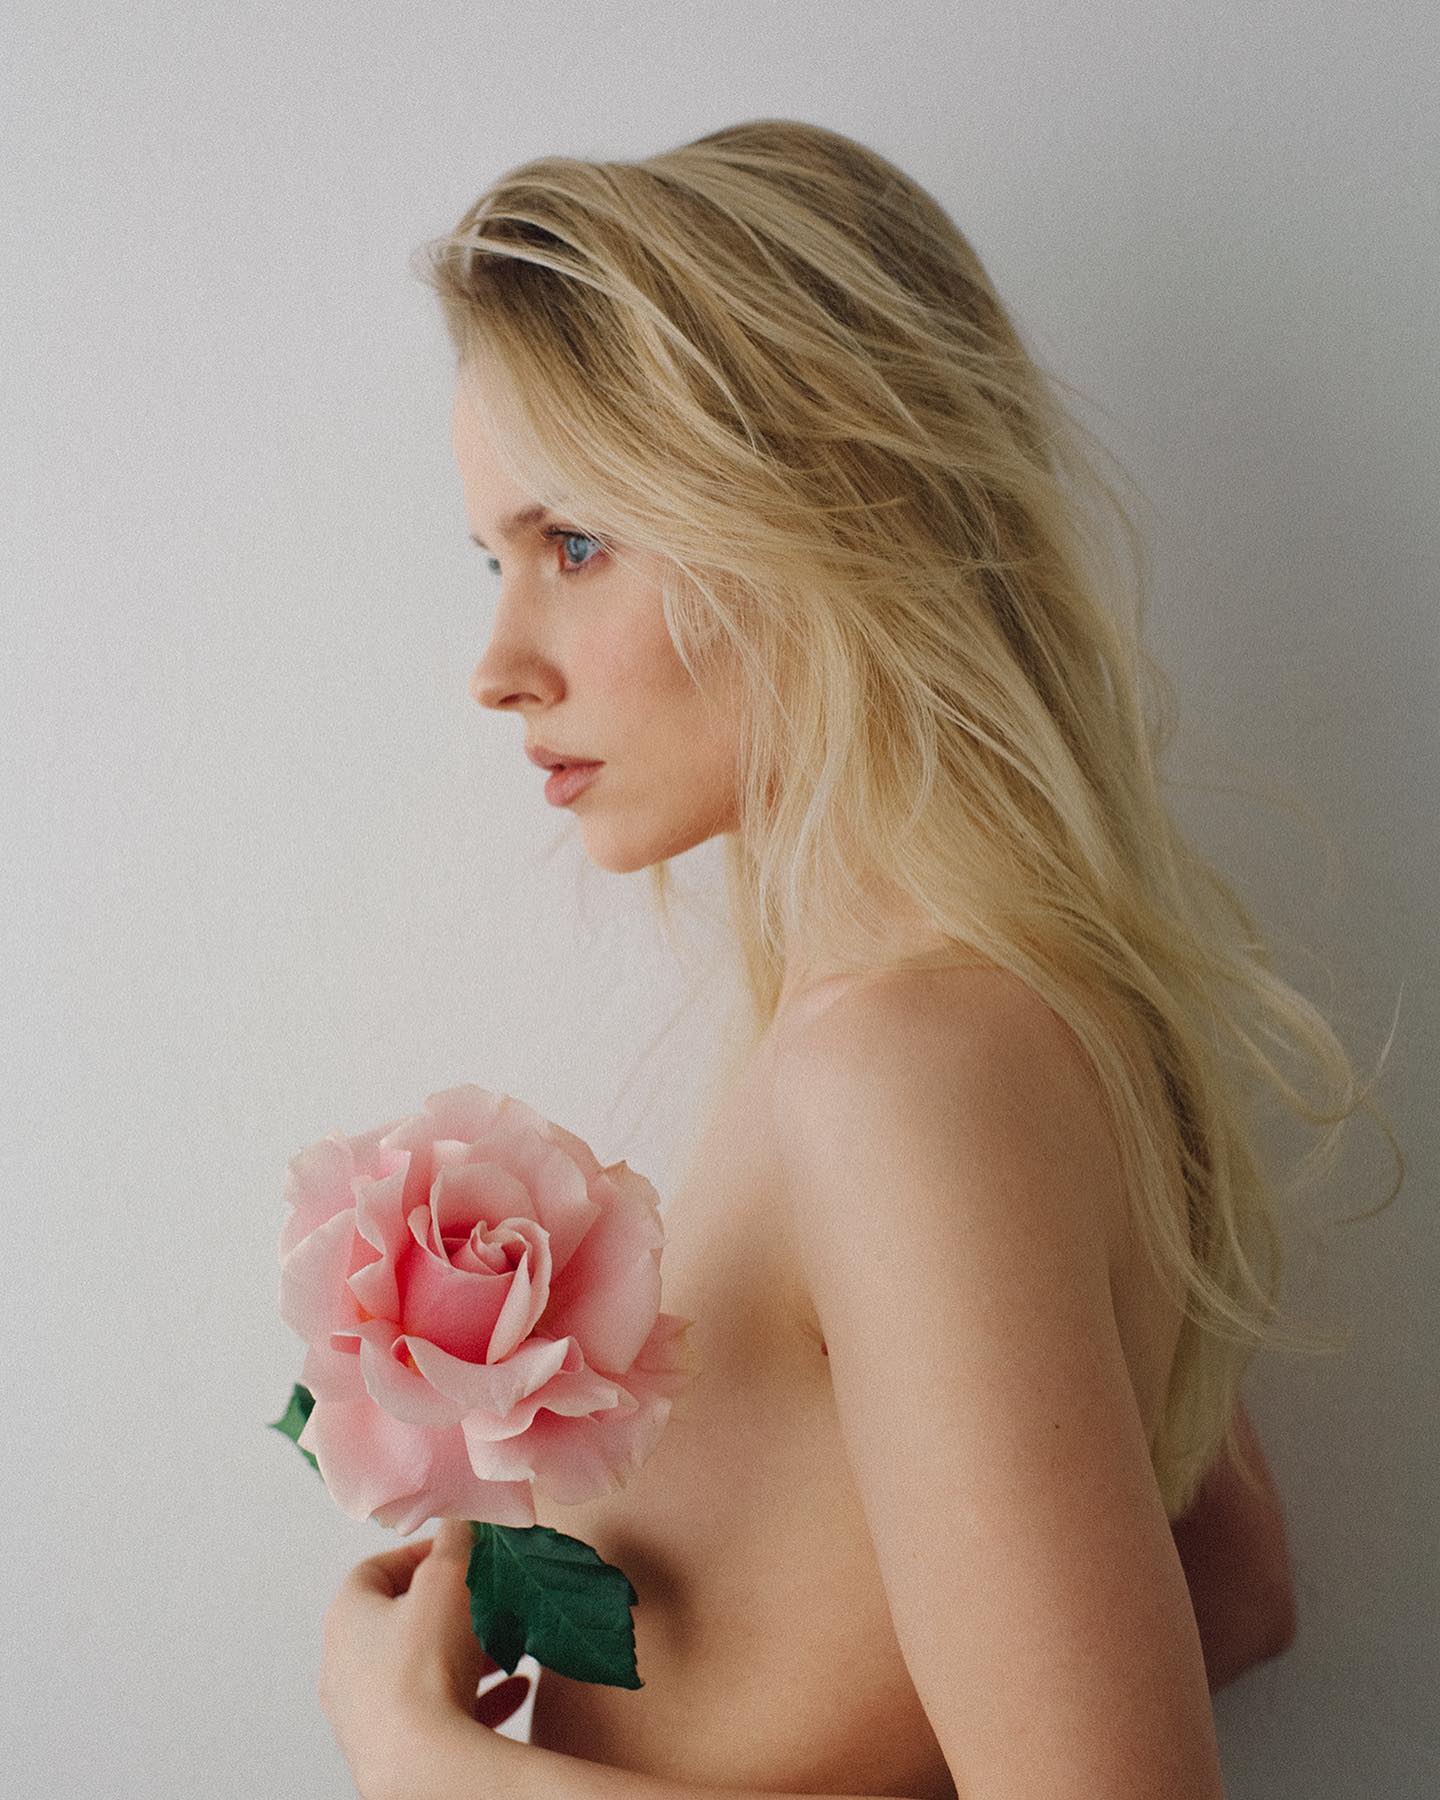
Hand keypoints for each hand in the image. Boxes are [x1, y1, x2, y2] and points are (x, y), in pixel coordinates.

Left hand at [319, 1517, 532, 1796]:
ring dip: (462, 1654)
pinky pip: (434, 1713)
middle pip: (398, 1622)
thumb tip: (458, 1519)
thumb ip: (454, 1545)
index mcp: (346, 1618)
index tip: (457, 1553)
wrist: (420, 1765)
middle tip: (484, 1600)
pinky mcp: (390, 1748)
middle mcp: (344, 1665)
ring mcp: (364, 1712)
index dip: (416, 1555)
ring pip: (417, 1669)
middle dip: (447, 1608)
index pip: (373, 1571)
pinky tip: (514, 1690)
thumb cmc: (423, 1665)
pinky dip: (472, 1697)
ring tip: (505, 1647)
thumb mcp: (446, 1583)